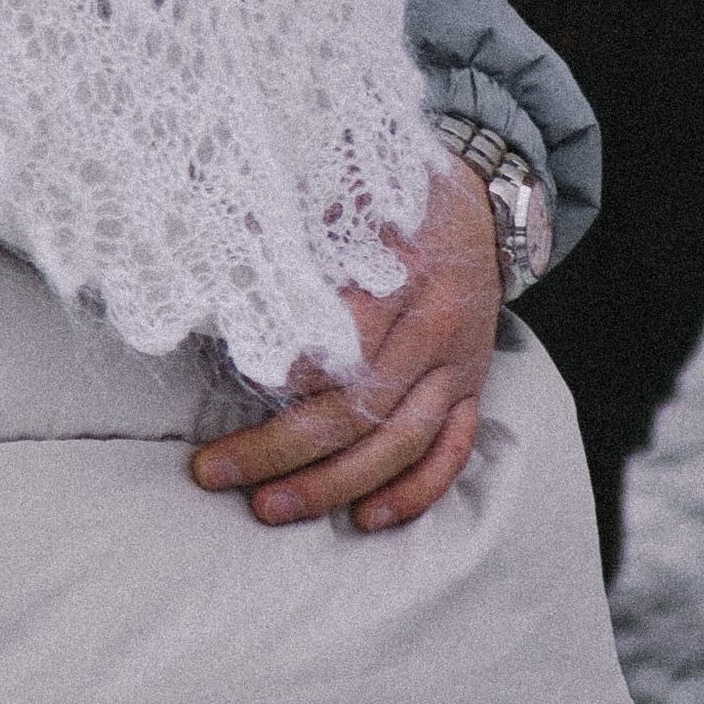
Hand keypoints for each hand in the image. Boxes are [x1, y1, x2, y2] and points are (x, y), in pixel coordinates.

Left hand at [190, 162, 500, 534]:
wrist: (486, 204)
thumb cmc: (401, 191)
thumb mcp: (353, 184)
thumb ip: (299, 221)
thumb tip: (229, 244)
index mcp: (409, 272)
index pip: (350, 339)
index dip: (294, 369)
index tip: (240, 382)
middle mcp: (438, 328)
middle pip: (362, 407)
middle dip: (285, 447)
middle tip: (218, 470)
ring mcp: (459, 367)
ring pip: (400, 444)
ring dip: (334, 484)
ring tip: (270, 507)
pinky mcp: (470, 390)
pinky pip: (449, 453)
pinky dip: (413, 492)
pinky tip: (367, 518)